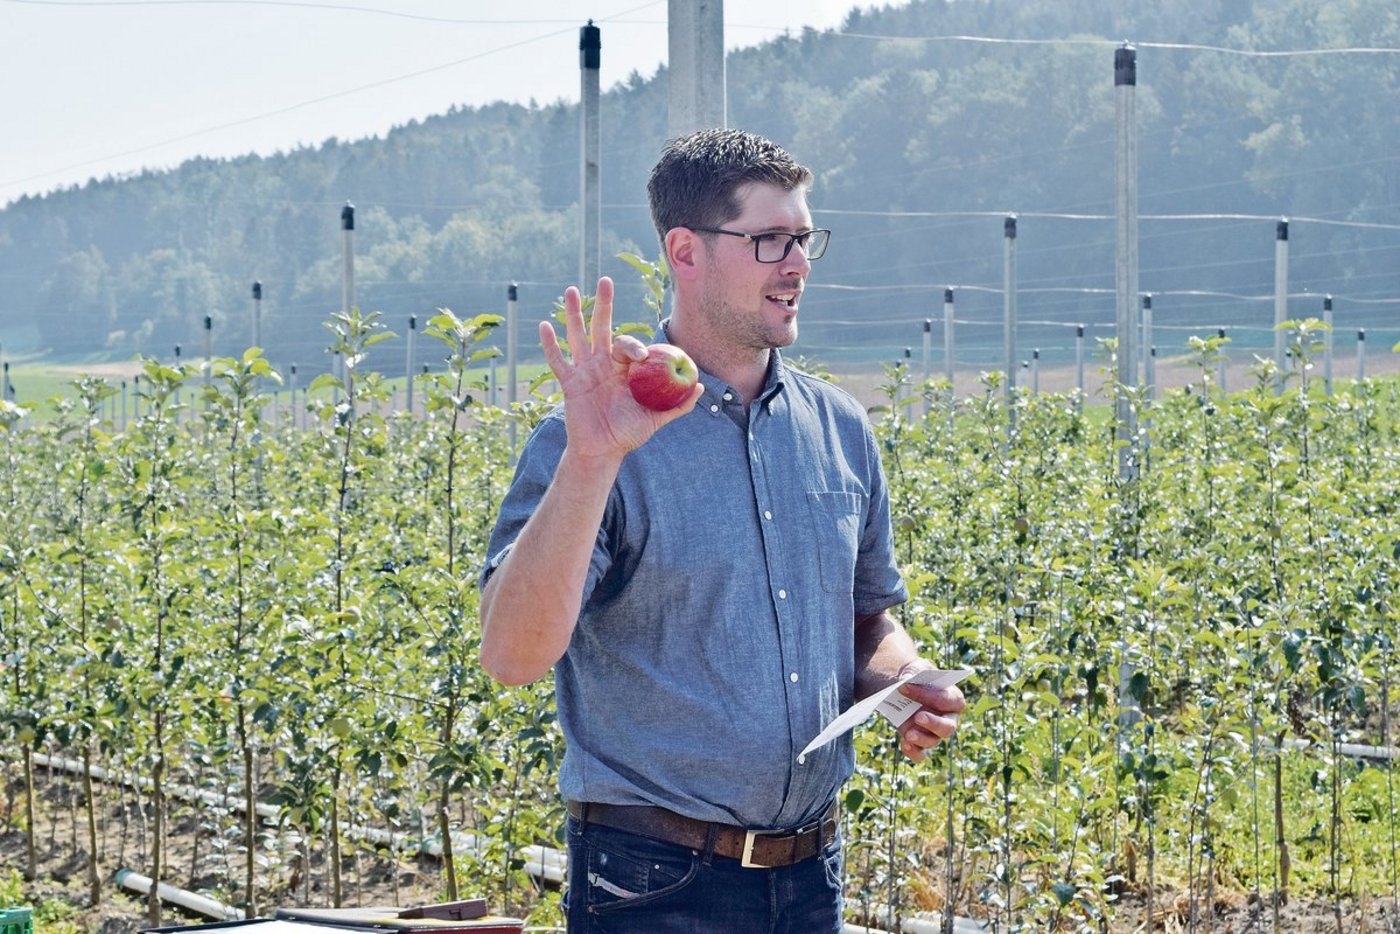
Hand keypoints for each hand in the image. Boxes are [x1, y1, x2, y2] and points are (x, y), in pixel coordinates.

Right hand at [539, 276, 702, 458]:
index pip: (628, 346)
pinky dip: (550, 345)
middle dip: (603, 304)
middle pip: (602, 327)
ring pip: (578, 336)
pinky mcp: (569, 383)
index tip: (642, 356)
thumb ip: (677, 404)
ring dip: (573, 314)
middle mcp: (603, 364)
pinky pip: (558, 361)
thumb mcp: (656, 419)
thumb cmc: (629, 434)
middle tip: (605, 281)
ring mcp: (584, 371)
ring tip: (569, 291)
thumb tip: (700, 387)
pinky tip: (544, 326)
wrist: (603, 452)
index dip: (634, 346)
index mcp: (624, 369)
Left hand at [895, 677, 964, 762]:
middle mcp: (948, 719)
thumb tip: (907, 679)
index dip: (928, 695)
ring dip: (922, 739)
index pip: (947, 700)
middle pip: (948, 728)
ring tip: (908, 734)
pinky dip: (913, 752)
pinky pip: (921, 753)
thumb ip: (915, 670)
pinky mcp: (920, 742)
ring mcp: (934, 732)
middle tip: (918, 717)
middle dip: (934, 723)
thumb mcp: (917, 668)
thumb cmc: (917, 677)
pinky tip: (905, 745)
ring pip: (934, 741)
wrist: (903, 688)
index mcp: (953, 699)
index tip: (904, 686)